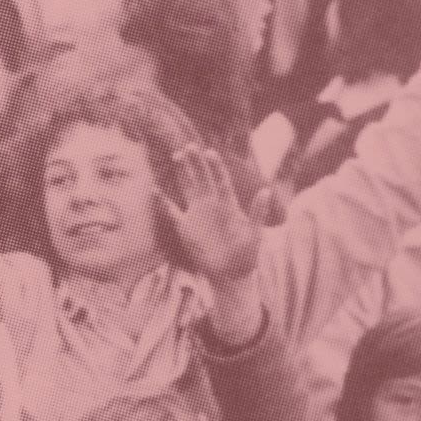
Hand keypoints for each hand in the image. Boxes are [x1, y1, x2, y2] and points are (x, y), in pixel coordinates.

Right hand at [160, 145, 265, 289]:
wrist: (230, 273)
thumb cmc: (246, 255)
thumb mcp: (254, 234)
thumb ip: (257, 212)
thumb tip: (266, 190)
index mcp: (227, 205)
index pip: (221, 181)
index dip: (215, 167)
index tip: (209, 152)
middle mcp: (211, 205)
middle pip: (202, 179)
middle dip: (196, 163)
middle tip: (189, 146)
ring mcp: (196, 214)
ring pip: (188, 188)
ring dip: (182, 173)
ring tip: (176, 155)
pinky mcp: (184, 227)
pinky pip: (171, 210)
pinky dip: (162, 201)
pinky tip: (154, 190)